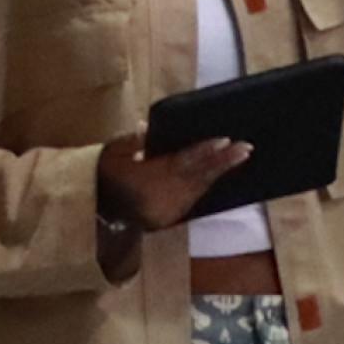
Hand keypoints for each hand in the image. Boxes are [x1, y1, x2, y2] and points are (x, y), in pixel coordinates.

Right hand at [98, 127, 251, 234]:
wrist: (98, 213)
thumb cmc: (106, 176)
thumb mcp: (111, 153)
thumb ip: (131, 141)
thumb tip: (144, 127)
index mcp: (147, 179)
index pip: (181, 162)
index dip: (204, 152)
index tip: (225, 141)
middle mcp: (161, 196)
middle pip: (197, 176)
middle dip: (222, 162)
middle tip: (246, 148)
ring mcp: (168, 209)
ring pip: (199, 188)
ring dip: (220, 173)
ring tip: (240, 157)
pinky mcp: (171, 217)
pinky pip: (194, 198)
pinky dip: (208, 185)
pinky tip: (220, 174)